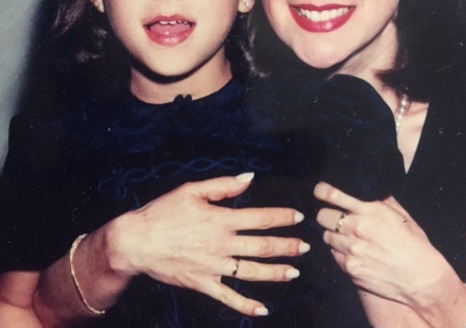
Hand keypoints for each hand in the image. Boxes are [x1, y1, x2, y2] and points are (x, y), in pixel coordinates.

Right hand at [105, 173, 307, 315]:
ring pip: (252, 272)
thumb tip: (249, 178)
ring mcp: (214, 267)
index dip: (282, 217)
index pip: (260, 218)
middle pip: (262, 246)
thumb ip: (223, 186)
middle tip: (306, 246)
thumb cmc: (162, 212)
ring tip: (294, 272)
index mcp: (220, 219)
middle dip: (287, 246)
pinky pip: (229, 298)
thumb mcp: (191, 190)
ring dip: (276, 273)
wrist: (136, 241)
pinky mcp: (203, 284)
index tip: (298, 217)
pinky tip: (263, 309)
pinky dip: (247, 305)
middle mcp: (222, 244)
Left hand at [314, 182, 452, 307]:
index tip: (319, 191)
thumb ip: (381, 200)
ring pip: (326, 237)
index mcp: (369, 211)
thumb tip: (368, 188)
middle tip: (334, 218)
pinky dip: (339, 253)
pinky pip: (334, 255)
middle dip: (326, 215)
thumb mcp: (401, 215)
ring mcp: (352, 250)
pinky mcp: (350, 268)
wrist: (422, 279)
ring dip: (333, 235)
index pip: (332, 195)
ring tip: (348, 238)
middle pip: (322, 216)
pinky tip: (353, 253)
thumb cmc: (414, 245)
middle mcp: (357, 229)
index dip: (321, 191)